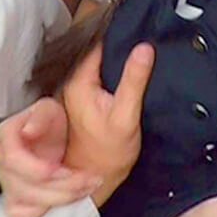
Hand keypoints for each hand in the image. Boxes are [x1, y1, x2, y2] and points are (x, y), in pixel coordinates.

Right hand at [0, 98, 102, 216]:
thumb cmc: (55, 122)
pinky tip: (65, 198)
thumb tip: (28, 130)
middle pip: (22, 185)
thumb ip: (40, 116)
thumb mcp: (51, 109)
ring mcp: (7, 179)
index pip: (13, 159)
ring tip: (86, 186)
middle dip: (60, 185)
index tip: (64, 170)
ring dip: (61, 197)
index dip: (39, 170)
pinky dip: (45, 210)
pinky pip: (20, 213)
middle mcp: (3, 158)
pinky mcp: (15, 197)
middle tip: (87, 179)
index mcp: (8, 134)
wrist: (64, 136)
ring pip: (26, 201)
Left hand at [62, 43, 154, 207]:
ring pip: (99, 68)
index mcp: (78, 84)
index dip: (119, 40)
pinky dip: (113, 79)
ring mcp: (76, 96)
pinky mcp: (84, 105)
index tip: (139, 37)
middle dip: (119, 52)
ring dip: (117, 66)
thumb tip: (144, 48)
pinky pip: (99, 82)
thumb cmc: (110, 153)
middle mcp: (72, 86)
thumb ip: (134, 79)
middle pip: (98, 56)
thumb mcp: (127, 114)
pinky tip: (126, 85)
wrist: (98, 180)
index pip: (98, 47)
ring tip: (137, 67)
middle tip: (143, 51)